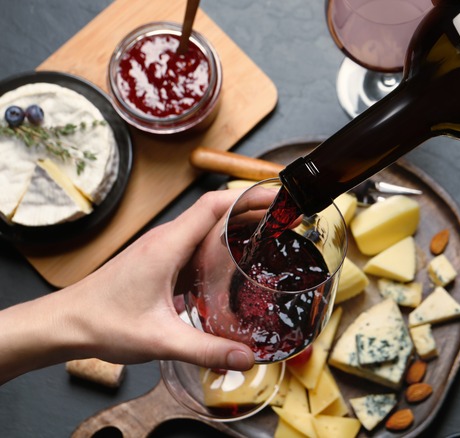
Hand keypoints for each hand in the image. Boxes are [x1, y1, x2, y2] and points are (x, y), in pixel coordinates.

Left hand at [0, 189, 274, 383]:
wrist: (64, 324)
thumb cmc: (103, 323)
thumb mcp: (160, 339)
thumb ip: (205, 349)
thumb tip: (246, 358)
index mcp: (168, 245)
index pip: (214, 205)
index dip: (248, 197)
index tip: (277, 200)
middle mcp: (166, 240)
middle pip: (215, 212)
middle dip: (251, 211)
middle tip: (285, 221)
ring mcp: (161, 250)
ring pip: (205, 228)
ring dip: (236, 228)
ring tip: (268, 239)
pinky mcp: (158, 263)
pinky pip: (195, 246)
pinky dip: (219, 247)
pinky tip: (233, 268)